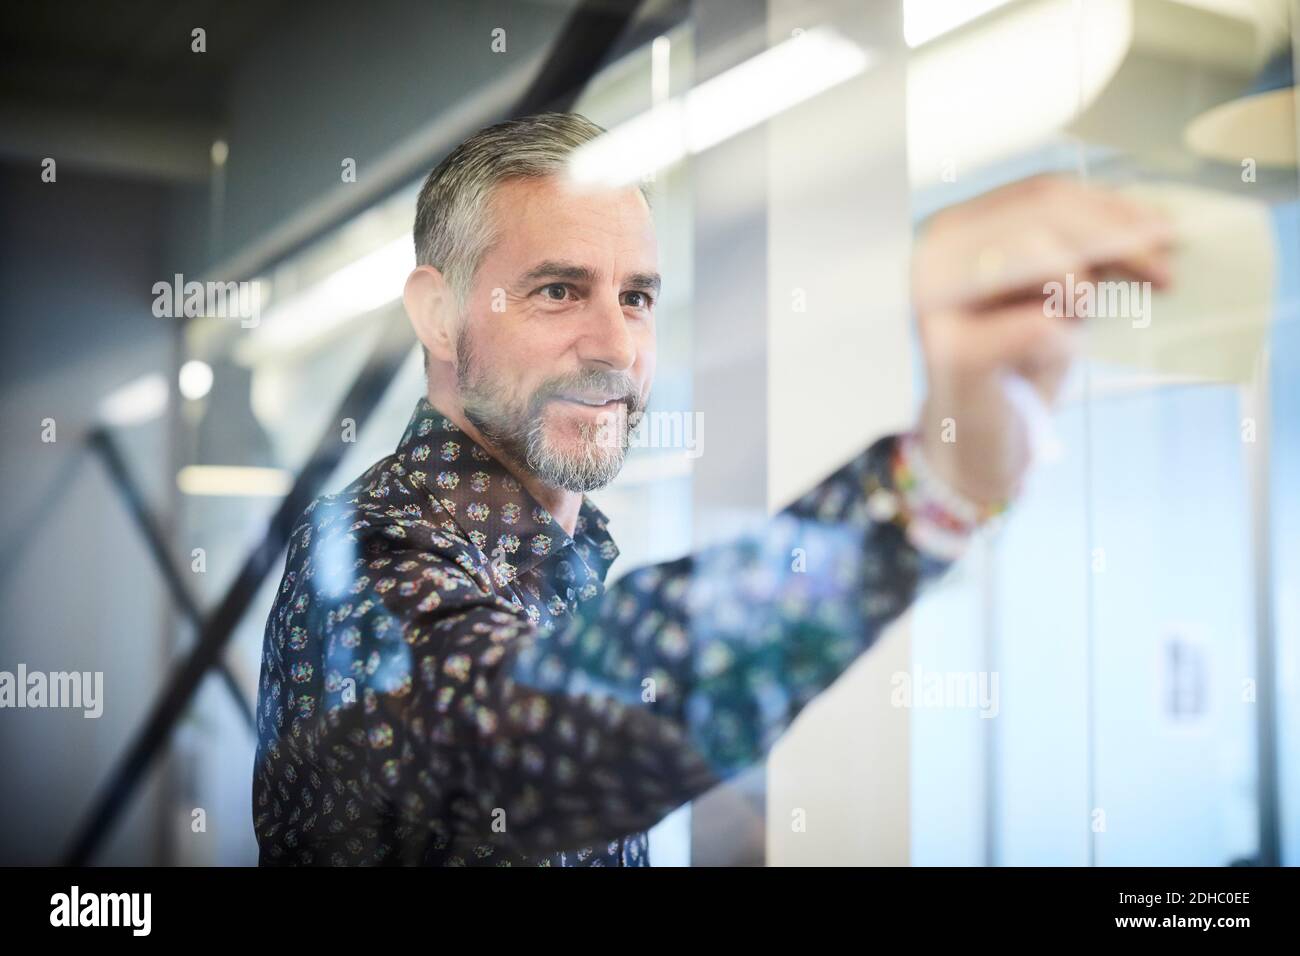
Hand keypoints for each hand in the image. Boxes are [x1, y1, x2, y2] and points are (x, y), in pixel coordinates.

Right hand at [911, 175, 1173, 505]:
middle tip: (1164, 276)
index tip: (1167, 232)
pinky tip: (1045, 359)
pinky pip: (1040, 325)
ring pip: (1042, 257)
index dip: (1111, 206)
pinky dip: (1061, 344)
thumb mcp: (1059, 290)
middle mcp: (934, 256)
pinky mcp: (953, 353)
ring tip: (1071, 325)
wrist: (978, 443)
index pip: (1041, 192)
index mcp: (955, 230)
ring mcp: (936, 303)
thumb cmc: (1018, 364)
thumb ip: (1086, 247)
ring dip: (1080, 294)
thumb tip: (1152, 219)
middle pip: (1044, 213)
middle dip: (1119, 239)